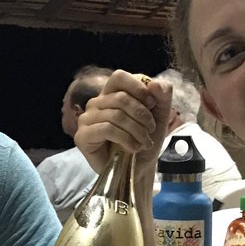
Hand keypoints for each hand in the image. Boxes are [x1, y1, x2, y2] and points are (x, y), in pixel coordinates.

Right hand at [75, 70, 173, 184]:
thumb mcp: (161, 115)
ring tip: (144, 142)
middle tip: (151, 130)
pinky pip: (106, 129)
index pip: (119, 77)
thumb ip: (163, 95)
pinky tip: (133, 148)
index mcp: (111, 94)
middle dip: (142, 115)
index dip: (138, 88)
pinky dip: (125, 139)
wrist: (138, 168)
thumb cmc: (145, 140)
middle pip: (121, 98)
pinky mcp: (82, 136)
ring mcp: (86, 119)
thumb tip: (154, 84)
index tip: (152, 105)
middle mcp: (96, 103)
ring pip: (116, 115)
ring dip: (137, 130)